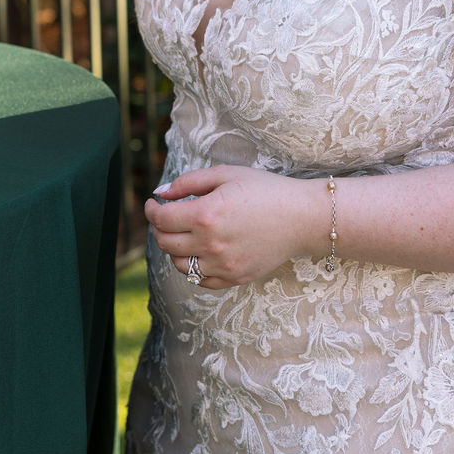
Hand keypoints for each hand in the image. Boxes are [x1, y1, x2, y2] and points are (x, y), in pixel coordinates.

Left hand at [144, 166, 316, 288]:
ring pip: (179, 265)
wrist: (301, 217)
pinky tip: (201, 252)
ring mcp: (222, 265)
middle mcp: (210, 244)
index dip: (151, 210)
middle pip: (165, 243)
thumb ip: (189, 182)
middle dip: (160, 228)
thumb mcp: (226, 174)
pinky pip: (201, 280)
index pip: (161, 220)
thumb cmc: (265, 190)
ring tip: (185, 234)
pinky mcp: (234, 278)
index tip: (153, 204)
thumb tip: (161, 193)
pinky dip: (194, 267)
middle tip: (167, 217)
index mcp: (206, 215)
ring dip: (175, 249)